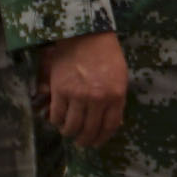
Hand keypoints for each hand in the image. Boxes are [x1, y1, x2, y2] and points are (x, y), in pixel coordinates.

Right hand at [43, 30, 127, 151]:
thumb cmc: (105, 54)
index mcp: (116, 95)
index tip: (96, 142)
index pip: (110, 127)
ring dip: (69, 133)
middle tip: (81, 142)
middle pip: (90, 130)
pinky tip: (58, 120)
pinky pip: (57, 115)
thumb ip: (116, 99)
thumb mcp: (120, 76)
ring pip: (72, 126)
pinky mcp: (60, 90)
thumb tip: (113, 122)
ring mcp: (78, 95)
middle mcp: (97, 99)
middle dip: (85, 140)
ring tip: (68, 132)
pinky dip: (56, 121)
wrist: (85, 33)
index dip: (102, 138)